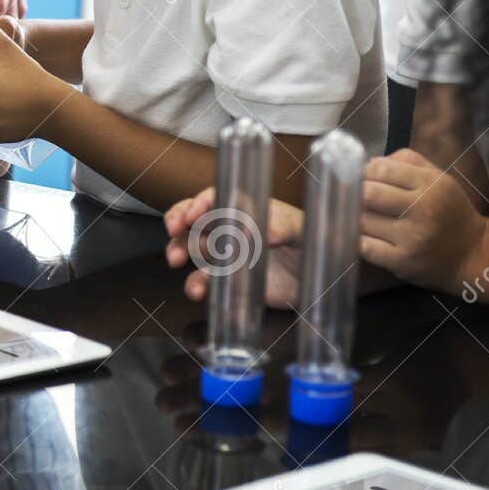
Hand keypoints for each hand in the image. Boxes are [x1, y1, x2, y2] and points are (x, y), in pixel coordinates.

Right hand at [164, 186, 303, 307]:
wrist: (315, 280)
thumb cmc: (310, 245)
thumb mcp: (301, 231)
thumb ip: (285, 227)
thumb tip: (269, 232)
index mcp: (245, 209)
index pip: (215, 199)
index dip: (198, 204)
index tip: (191, 215)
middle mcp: (230, 229)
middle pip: (194, 219)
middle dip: (178, 223)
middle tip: (173, 231)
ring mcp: (225, 254)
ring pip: (191, 248)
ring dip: (179, 251)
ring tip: (176, 260)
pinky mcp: (227, 280)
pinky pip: (203, 280)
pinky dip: (195, 284)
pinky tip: (196, 290)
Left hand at [360, 148, 488, 293]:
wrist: (473, 254)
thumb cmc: (449, 211)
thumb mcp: (439, 179)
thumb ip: (408, 162)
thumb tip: (370, 162)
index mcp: (431, 184)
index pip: (382, 169)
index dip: (366, 172)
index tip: (363, 177)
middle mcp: (423, 209)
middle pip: (369, 193)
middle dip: (356, 194)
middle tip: (356, 198)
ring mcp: (412, 236)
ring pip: (363, 220)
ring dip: (356, 218)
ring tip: (363, 217)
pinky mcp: (403, 260)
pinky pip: (365, 246)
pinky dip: (359, 240)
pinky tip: (365, 236)